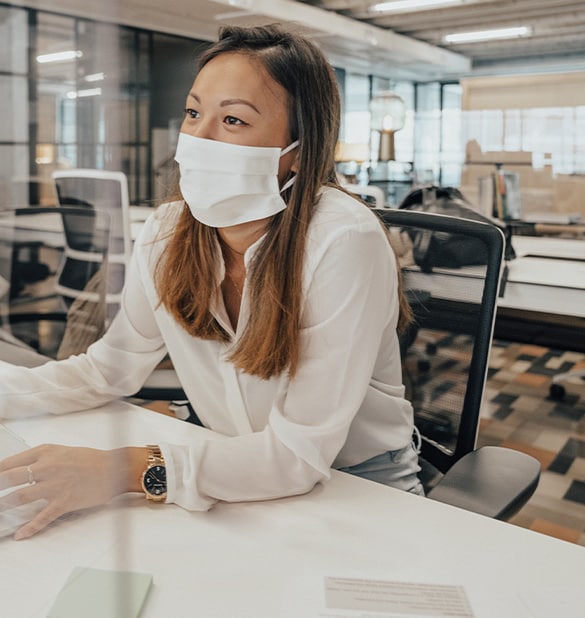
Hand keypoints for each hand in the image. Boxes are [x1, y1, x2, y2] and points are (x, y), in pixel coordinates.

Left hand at [0, 444, 142, 539]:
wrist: (115, 468)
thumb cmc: (90, 460)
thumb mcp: (61, 451)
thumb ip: (40, 460)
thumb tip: (17, 472)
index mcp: (46, 452)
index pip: (9, 463)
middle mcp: (48, 467)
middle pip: (10, 479)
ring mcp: (56, 485)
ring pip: (20, 497)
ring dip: (3, 506)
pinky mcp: (64, 502)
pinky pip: (42, 517)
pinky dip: (29, 528)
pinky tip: (21, 534)